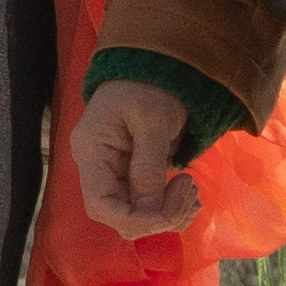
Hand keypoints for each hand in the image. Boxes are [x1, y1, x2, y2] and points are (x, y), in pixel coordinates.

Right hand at [70, 75, 205, 239]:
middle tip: (191, 193)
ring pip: (135, 213)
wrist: (155, 66)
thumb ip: (149, 164)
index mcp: (92, 152)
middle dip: (157, 216)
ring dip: (168, 213)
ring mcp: (114, 172)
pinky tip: (187, 192)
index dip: (136, 220)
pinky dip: (169, 205)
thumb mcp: (154, 120)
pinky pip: (146, 202)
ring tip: (193, 191)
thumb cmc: (150, 84)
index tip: (170, 210)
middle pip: (119, 214)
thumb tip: (151, 208)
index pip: (100, 205)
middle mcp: (97, 167)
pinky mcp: (131, 173)